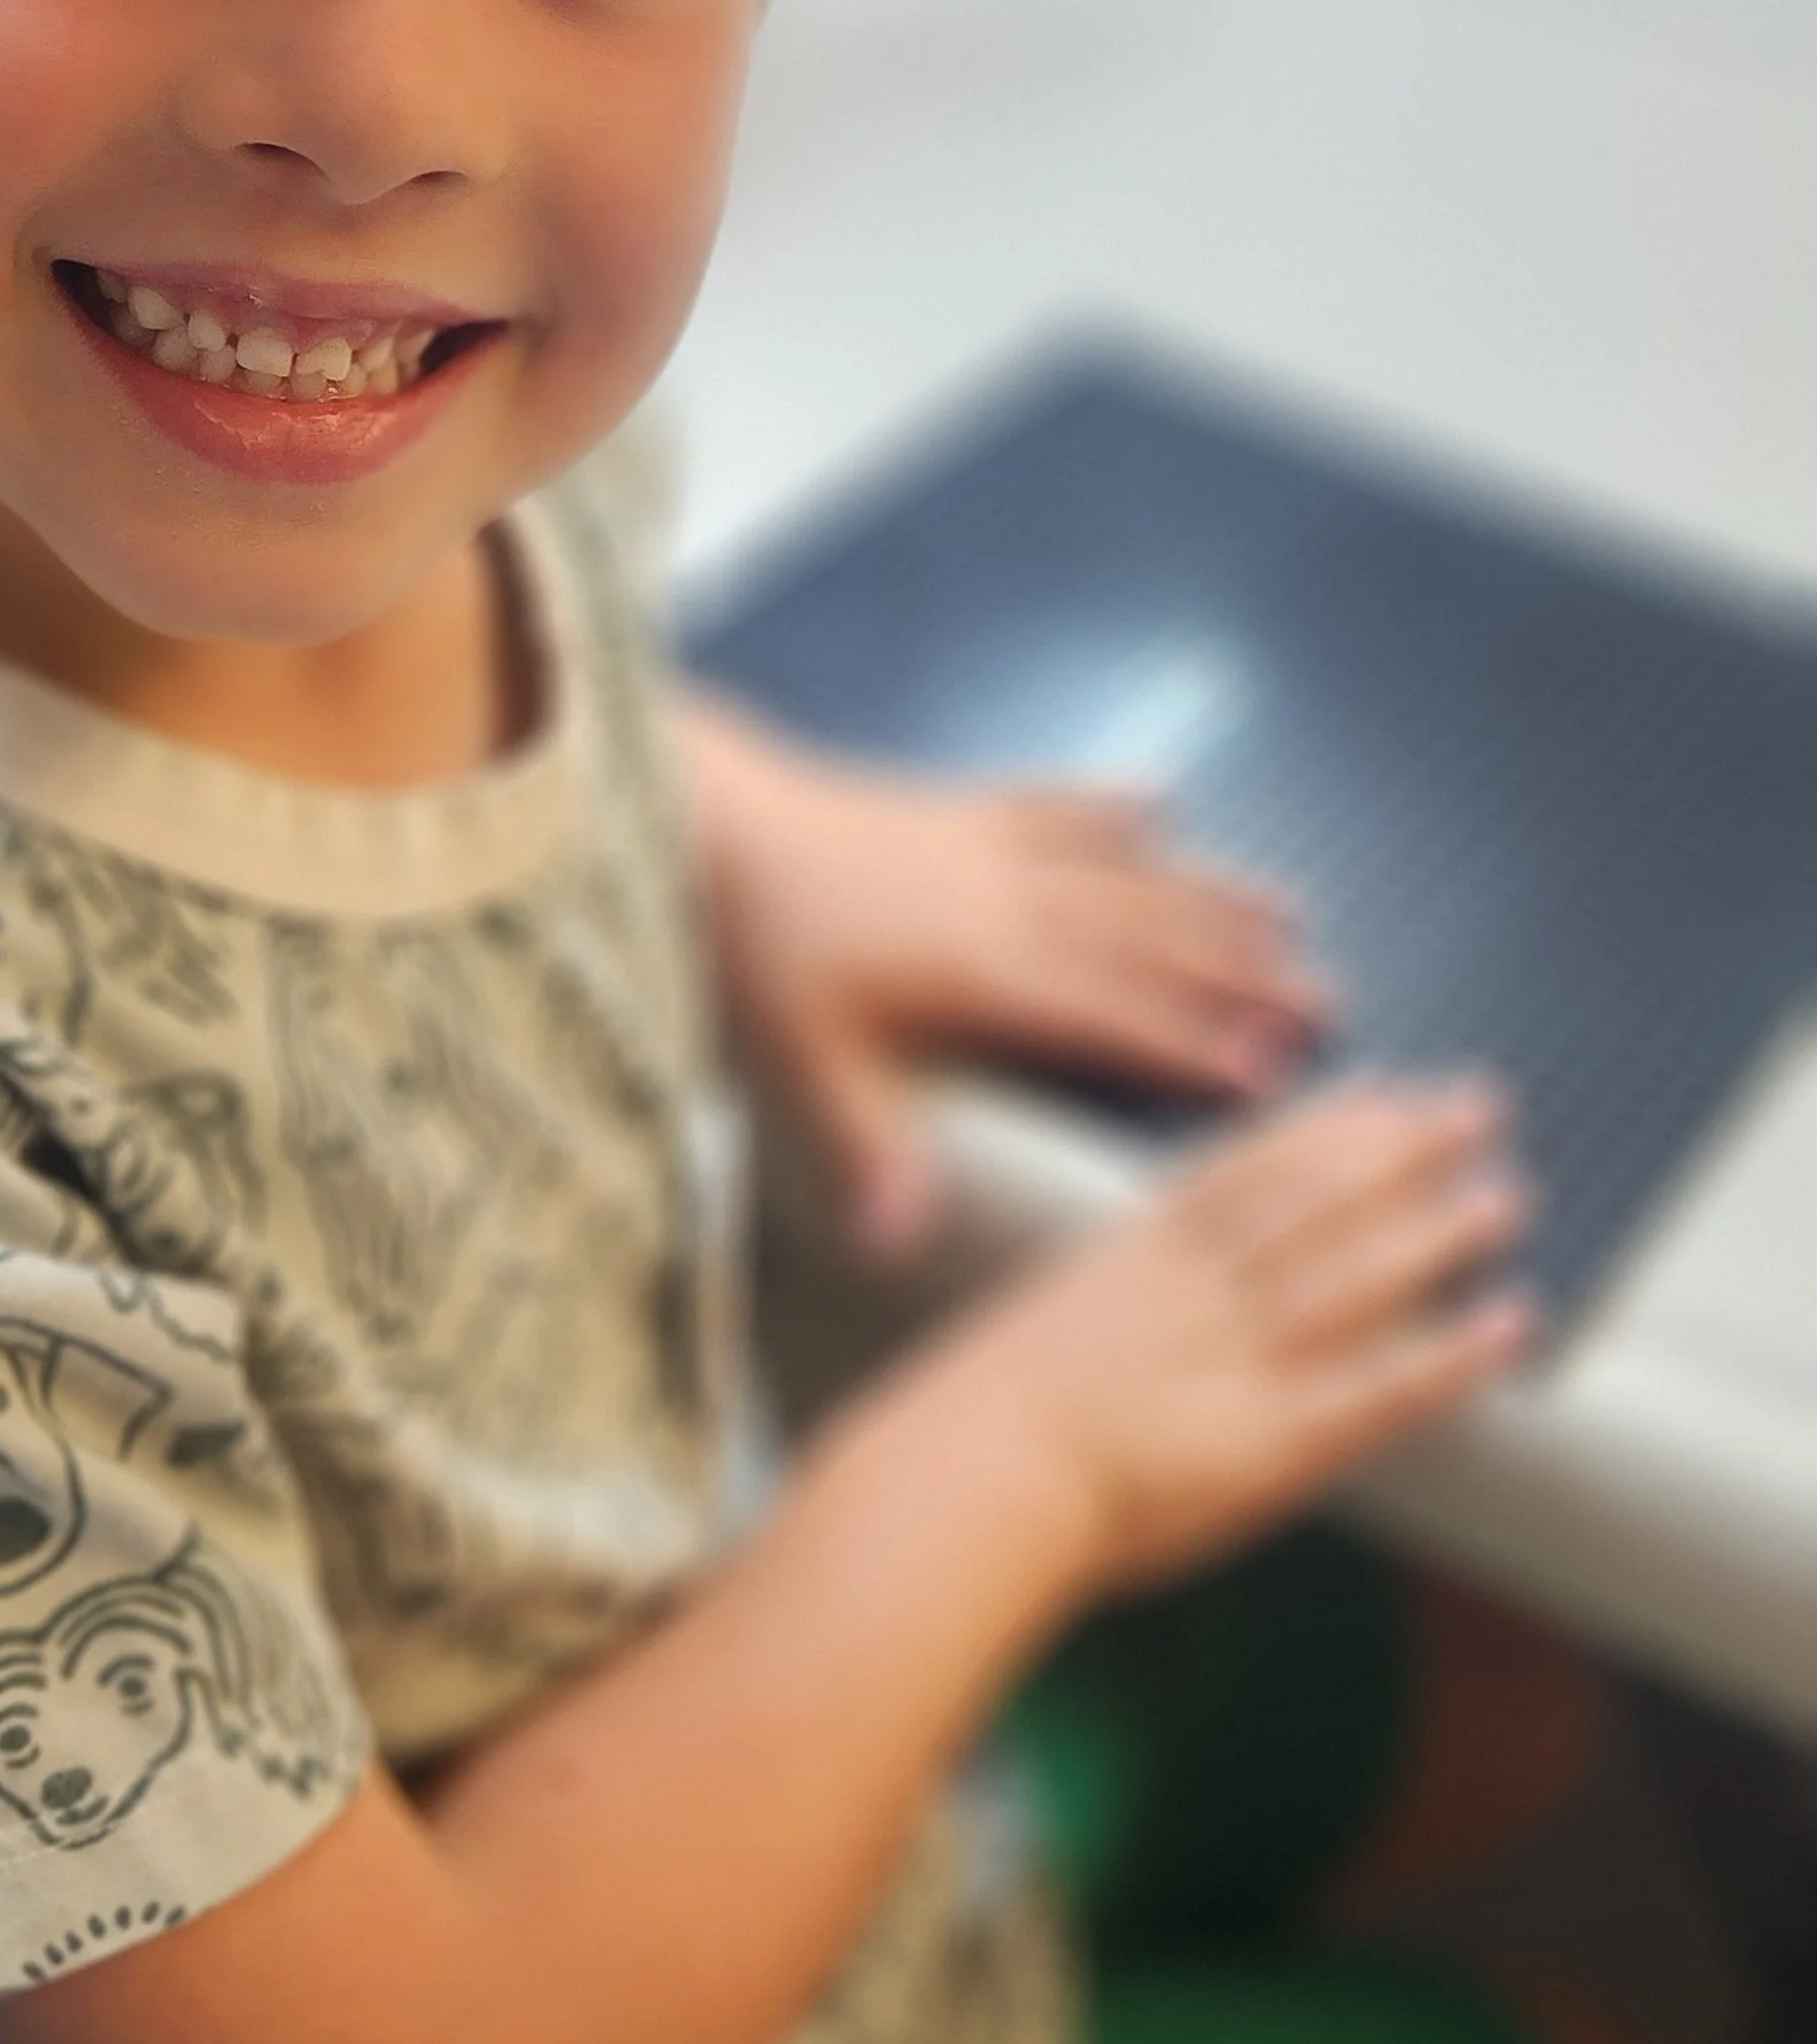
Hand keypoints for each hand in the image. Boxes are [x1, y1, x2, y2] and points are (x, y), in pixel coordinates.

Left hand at [682, 699, 1329, 1254]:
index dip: (1195, 1048)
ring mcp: (991, 852)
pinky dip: (1111, 806)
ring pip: (1126, 876)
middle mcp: (1012, 907)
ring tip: (1291, 911)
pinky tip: (1163, 799)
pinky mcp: (960, 812)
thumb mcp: (806, 1059)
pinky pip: (1056, 807)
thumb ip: (868, 1148)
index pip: (1115, 1021)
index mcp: (987, 975)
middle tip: (1326, 998)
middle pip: (1149, 946)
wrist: (718, 821)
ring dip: (1209, 896)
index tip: (1275, 1073)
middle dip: (1241, 977)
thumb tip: (902, 1244)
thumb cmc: (762, 944)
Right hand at [930, 1075, 1533, 1611]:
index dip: (1327, 1124)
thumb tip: (1140, 1292)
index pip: (1251, 1168)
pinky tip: (1506, 1322)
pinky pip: (1378, 1389)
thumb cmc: (974, 1423)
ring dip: (1439, 1229)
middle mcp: (1201, 1290)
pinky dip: (1448, 1354)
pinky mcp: (1272, 1439)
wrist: (965, 1479)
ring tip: (1508, 1192)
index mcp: (1140, 1256)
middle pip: (1320, 1200)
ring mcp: (1240, 1359)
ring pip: (1359, 1275)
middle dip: (1404, 1147)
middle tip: (1477, 1102)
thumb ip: (1106, 1304)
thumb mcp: (1038, 1326)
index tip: (1383, 1086)